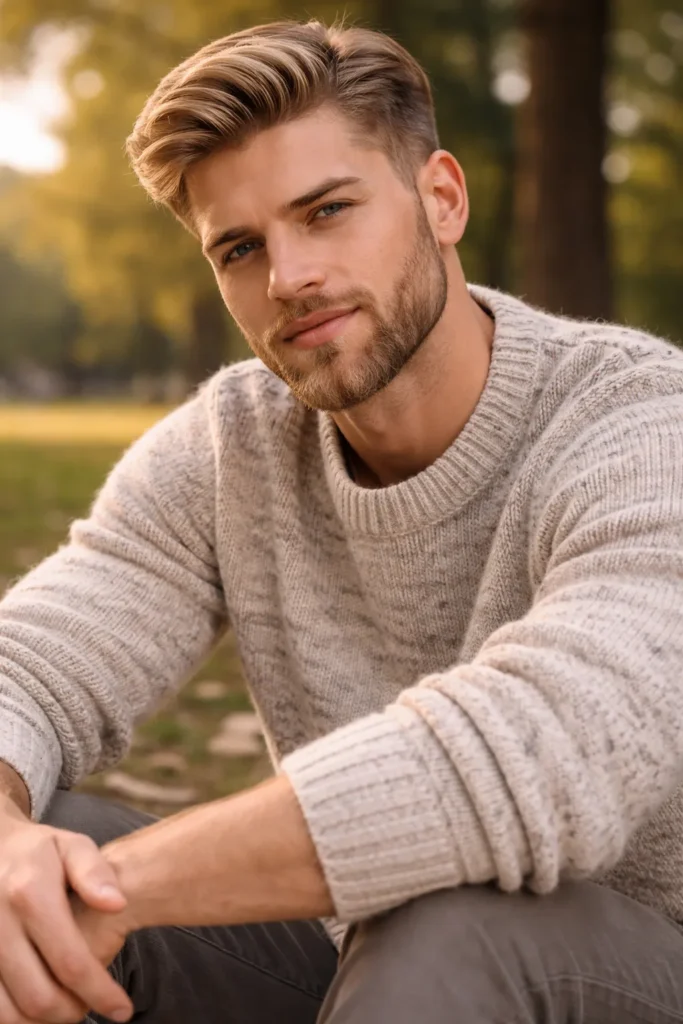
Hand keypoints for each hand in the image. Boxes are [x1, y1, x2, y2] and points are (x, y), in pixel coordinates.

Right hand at [0, 809, 133, 1022]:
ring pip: (11, 1011)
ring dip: (44, 1021)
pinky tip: (39, 1003)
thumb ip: (95, 872)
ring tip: (69, 1007)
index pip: (71, 961)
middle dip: (73, 1012)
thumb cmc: (38, 851)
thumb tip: (117, 904)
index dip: (100, 992)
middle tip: (92, 1006)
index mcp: (30, 893)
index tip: (122, 1009)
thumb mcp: (71, 846)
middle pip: (39, 996)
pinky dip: (18, 1015)